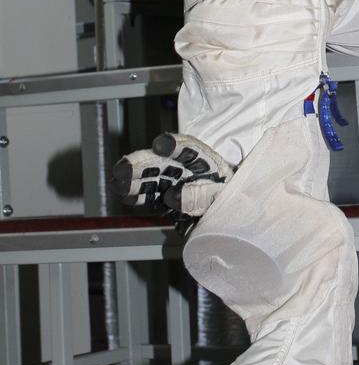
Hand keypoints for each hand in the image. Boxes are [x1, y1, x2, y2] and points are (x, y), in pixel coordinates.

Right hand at [110, 133, 232, 226]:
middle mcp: (186, 169)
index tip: (161, 145)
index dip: (174, 145)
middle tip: (125, 167)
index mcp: (206, 161)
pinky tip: (126, 196)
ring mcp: (174, 183)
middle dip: (143, 162)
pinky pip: (150, 196)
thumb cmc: (232, 201)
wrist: (231, 219)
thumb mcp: (226, 195)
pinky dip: (137, 196)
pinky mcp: (167, 200)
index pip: (189, 149)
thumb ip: (203, 195)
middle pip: (162, 162)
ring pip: (151, 177)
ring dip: (134, 179)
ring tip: (118, 182)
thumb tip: (175, 196)